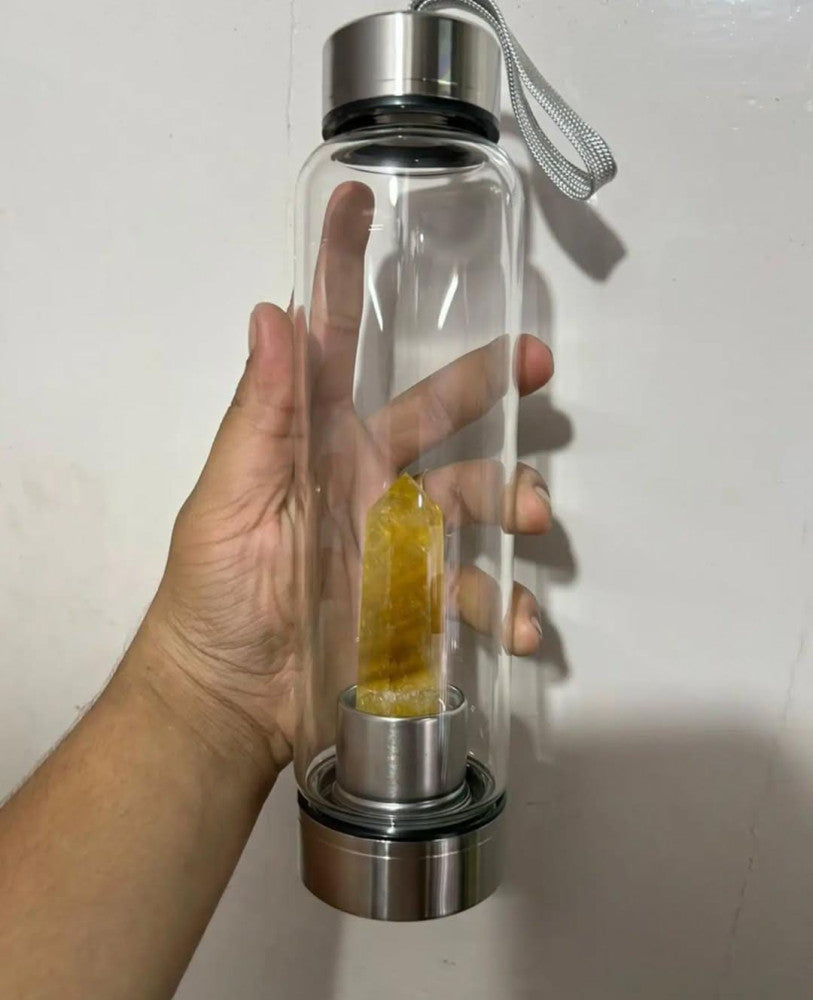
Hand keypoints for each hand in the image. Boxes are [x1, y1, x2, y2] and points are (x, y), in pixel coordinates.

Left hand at [132, 183, 553, 783]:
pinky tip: (519, 625)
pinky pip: (478, 591)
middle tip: (538, 365)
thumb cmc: (213, 594)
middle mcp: (370, 476)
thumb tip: (270, 313)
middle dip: (491, 381)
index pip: (336, 343)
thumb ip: (260, 417)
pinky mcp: (422, 598)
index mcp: (321, 440)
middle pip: (442, 412)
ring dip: (514, 499)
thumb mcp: (229, 501)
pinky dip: (506, 605)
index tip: (359, 201)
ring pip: (477, 498)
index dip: (346, 273)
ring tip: (532, 515)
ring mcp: (402, 537)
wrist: (230, 697)